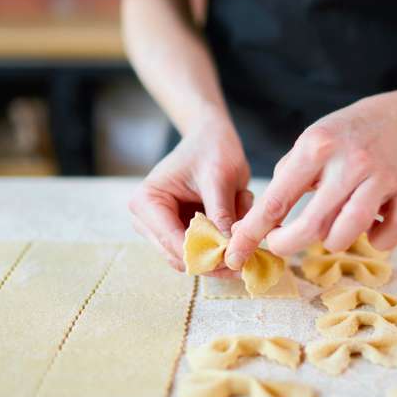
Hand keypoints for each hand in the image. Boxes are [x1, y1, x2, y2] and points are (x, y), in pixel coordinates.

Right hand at [129, 123, 251, 275]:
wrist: (211, 138)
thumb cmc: (212, 149)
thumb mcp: (219, 178)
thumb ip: (221, 213)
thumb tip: (228, 250)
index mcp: (146, 202)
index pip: (173, 242)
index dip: (205, 255)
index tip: (237, 256)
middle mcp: (147, 220)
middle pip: (181, 258)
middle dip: (216, 256)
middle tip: (249, 250)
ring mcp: (162, 229)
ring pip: (196, 258)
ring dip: (223, 245)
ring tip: (242, 210)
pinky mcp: (179, 233)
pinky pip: (205, 250)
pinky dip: (226, 238)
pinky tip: (237, 210)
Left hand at [226, 95, 396, 268]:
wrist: (388, 121)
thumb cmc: (335, 141)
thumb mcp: (302, 149)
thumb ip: (280, 187)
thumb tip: (249, 231)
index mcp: (317, 148)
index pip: (278, 200)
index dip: (254, 231)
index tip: (237, 251)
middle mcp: (350, 162)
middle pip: (313, 225)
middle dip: (288, 245)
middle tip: (280, 245)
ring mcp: (381, 177)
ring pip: (349, 232)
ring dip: (332, 242)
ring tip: (328, 231)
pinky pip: (394, 231)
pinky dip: (379, 241)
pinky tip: (368, 230)